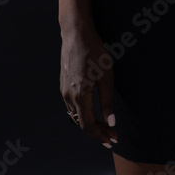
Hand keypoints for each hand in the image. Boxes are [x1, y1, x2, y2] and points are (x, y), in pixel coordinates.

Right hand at [59, 21, 117, 147]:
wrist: (76, 33)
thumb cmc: (94, 52)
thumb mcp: (107, 76)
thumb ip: (108, 101)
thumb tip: (111, 122)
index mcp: (79, 95)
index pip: (87, 125)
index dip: (99, 135)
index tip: (111, 140)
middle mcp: (68, 95)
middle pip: (81, 122)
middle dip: (97, 131)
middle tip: (111, 135)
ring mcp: (63, 90)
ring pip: (75, 114)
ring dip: (89, 122)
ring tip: (104, 125)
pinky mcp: (63, 83)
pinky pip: (71, 104)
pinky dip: (82, 112)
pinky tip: (91, 110)